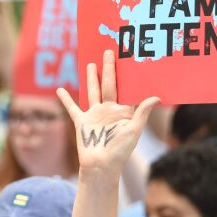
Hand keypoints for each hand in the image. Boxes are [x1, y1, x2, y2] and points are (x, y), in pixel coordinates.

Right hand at [56, 50, 158, 172]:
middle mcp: (109, 110)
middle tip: (109, 51)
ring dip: (91, 78)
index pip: (126, 89)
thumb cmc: (120, 151)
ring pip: (92, 91)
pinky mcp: (82, 122)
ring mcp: (95, 115)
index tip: (129, 59)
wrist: (101, 165)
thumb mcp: (134, 130)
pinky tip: (60, 89)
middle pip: (109, 84)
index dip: (127, 75)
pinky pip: (72, 108)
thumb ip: (142, 112)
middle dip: (109, 68)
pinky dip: (66, 99)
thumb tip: (157, 97)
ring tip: (91, 63)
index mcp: (123, 111)